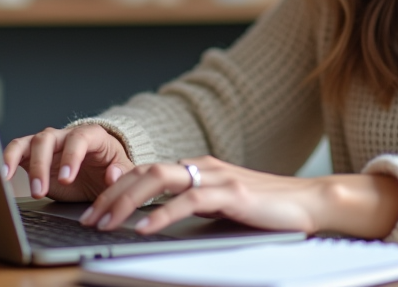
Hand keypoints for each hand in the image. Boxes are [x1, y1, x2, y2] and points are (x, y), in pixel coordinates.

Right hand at [2, 124, 133, 201]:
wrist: (99, 172)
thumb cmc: (111, 168)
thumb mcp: (123, 171)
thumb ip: (121, 173)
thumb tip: (112, 175)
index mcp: (92, 136)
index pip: (79, 138)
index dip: (71, 156)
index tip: (67, 178)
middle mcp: (67, 135)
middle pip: (48, 139)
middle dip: (42, 165)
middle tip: (41, 190)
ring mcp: (48, 143)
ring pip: (31, 143)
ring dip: (26, 166)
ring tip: (26, 189)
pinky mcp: (33, 154)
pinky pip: (17, 151)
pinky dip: (8, 160)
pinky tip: (3, 176)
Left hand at [76, 155, 389, 238]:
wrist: (310, 202)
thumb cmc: (267, 210)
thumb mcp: (222, 207)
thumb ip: (194, 208)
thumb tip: (159, 223)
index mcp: (197, 169)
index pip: (145, 172)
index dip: (115, 191)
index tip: (93, 212)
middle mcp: (201, 167)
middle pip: (143, 172)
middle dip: (110, 196)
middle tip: (87, 219)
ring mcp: (215, 177)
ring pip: (158, 180)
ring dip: (126, 203)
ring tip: (105, 223)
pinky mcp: (230, 193)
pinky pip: (187, 201)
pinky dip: (161, 215)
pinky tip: (143, 230)